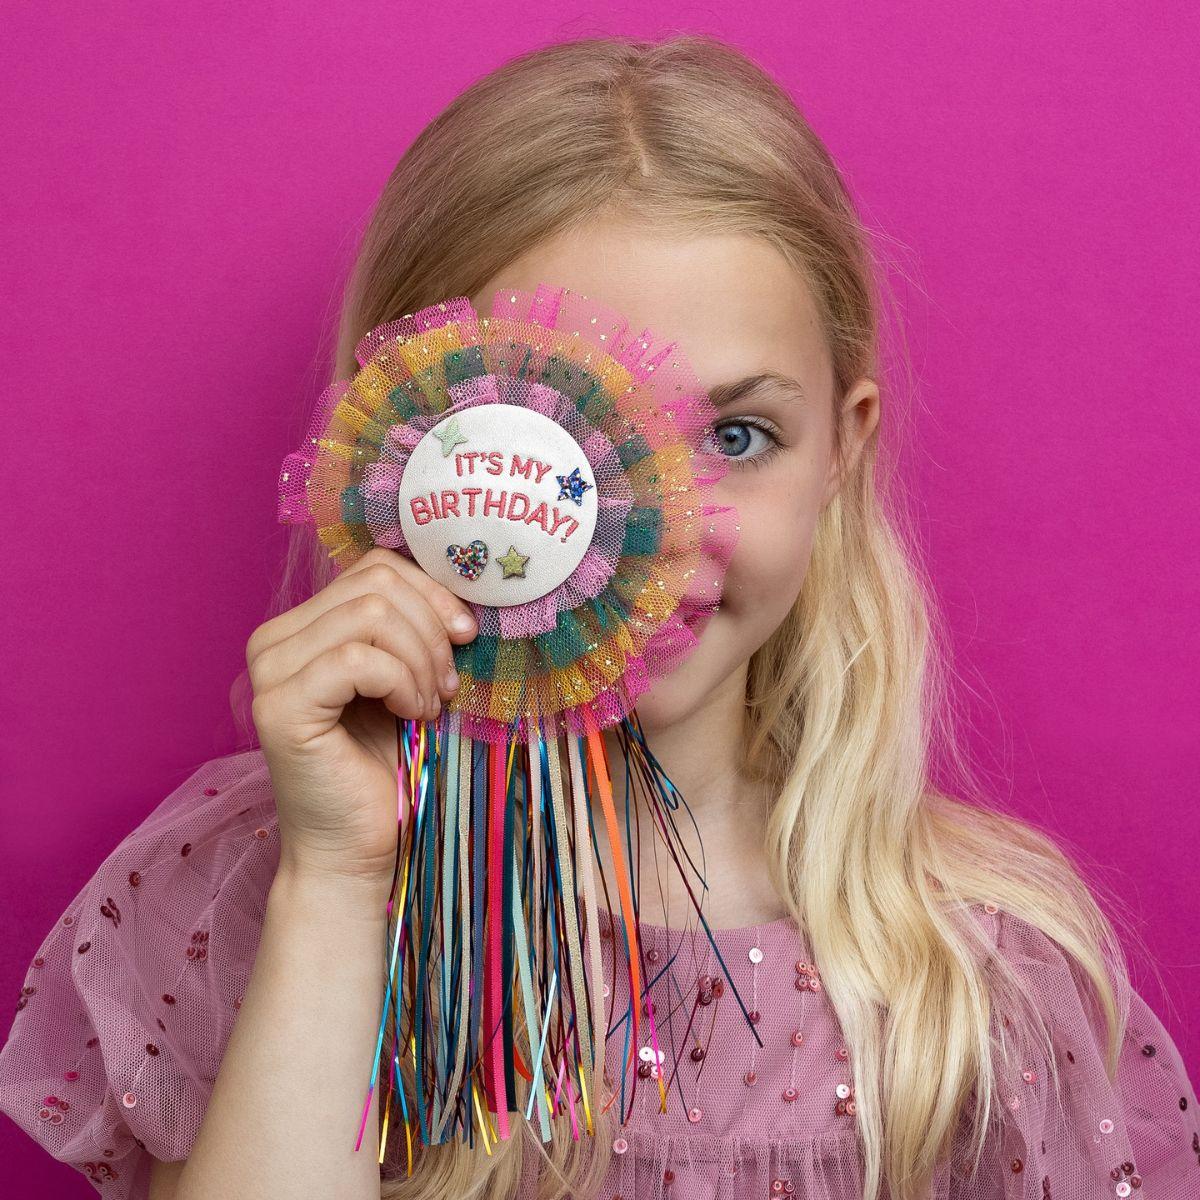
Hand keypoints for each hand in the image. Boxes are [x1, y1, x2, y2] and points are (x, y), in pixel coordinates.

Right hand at [245, 547, 476, 887]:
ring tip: (429, 703)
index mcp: (302, 625)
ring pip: (372, 616)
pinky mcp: (280, 708)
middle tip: (446, 683)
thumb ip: (412, 626)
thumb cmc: (387, 765)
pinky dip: (402, 682)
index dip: (431, 593)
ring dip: (420, 660)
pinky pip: (360, 659)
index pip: (375, 568)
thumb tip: (464, 579)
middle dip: (431, 630)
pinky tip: (412, 716)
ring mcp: (269, 672)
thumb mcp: (405, 677)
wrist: (357, 849)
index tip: (463, 637)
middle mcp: (273, 640)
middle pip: (376, 585)